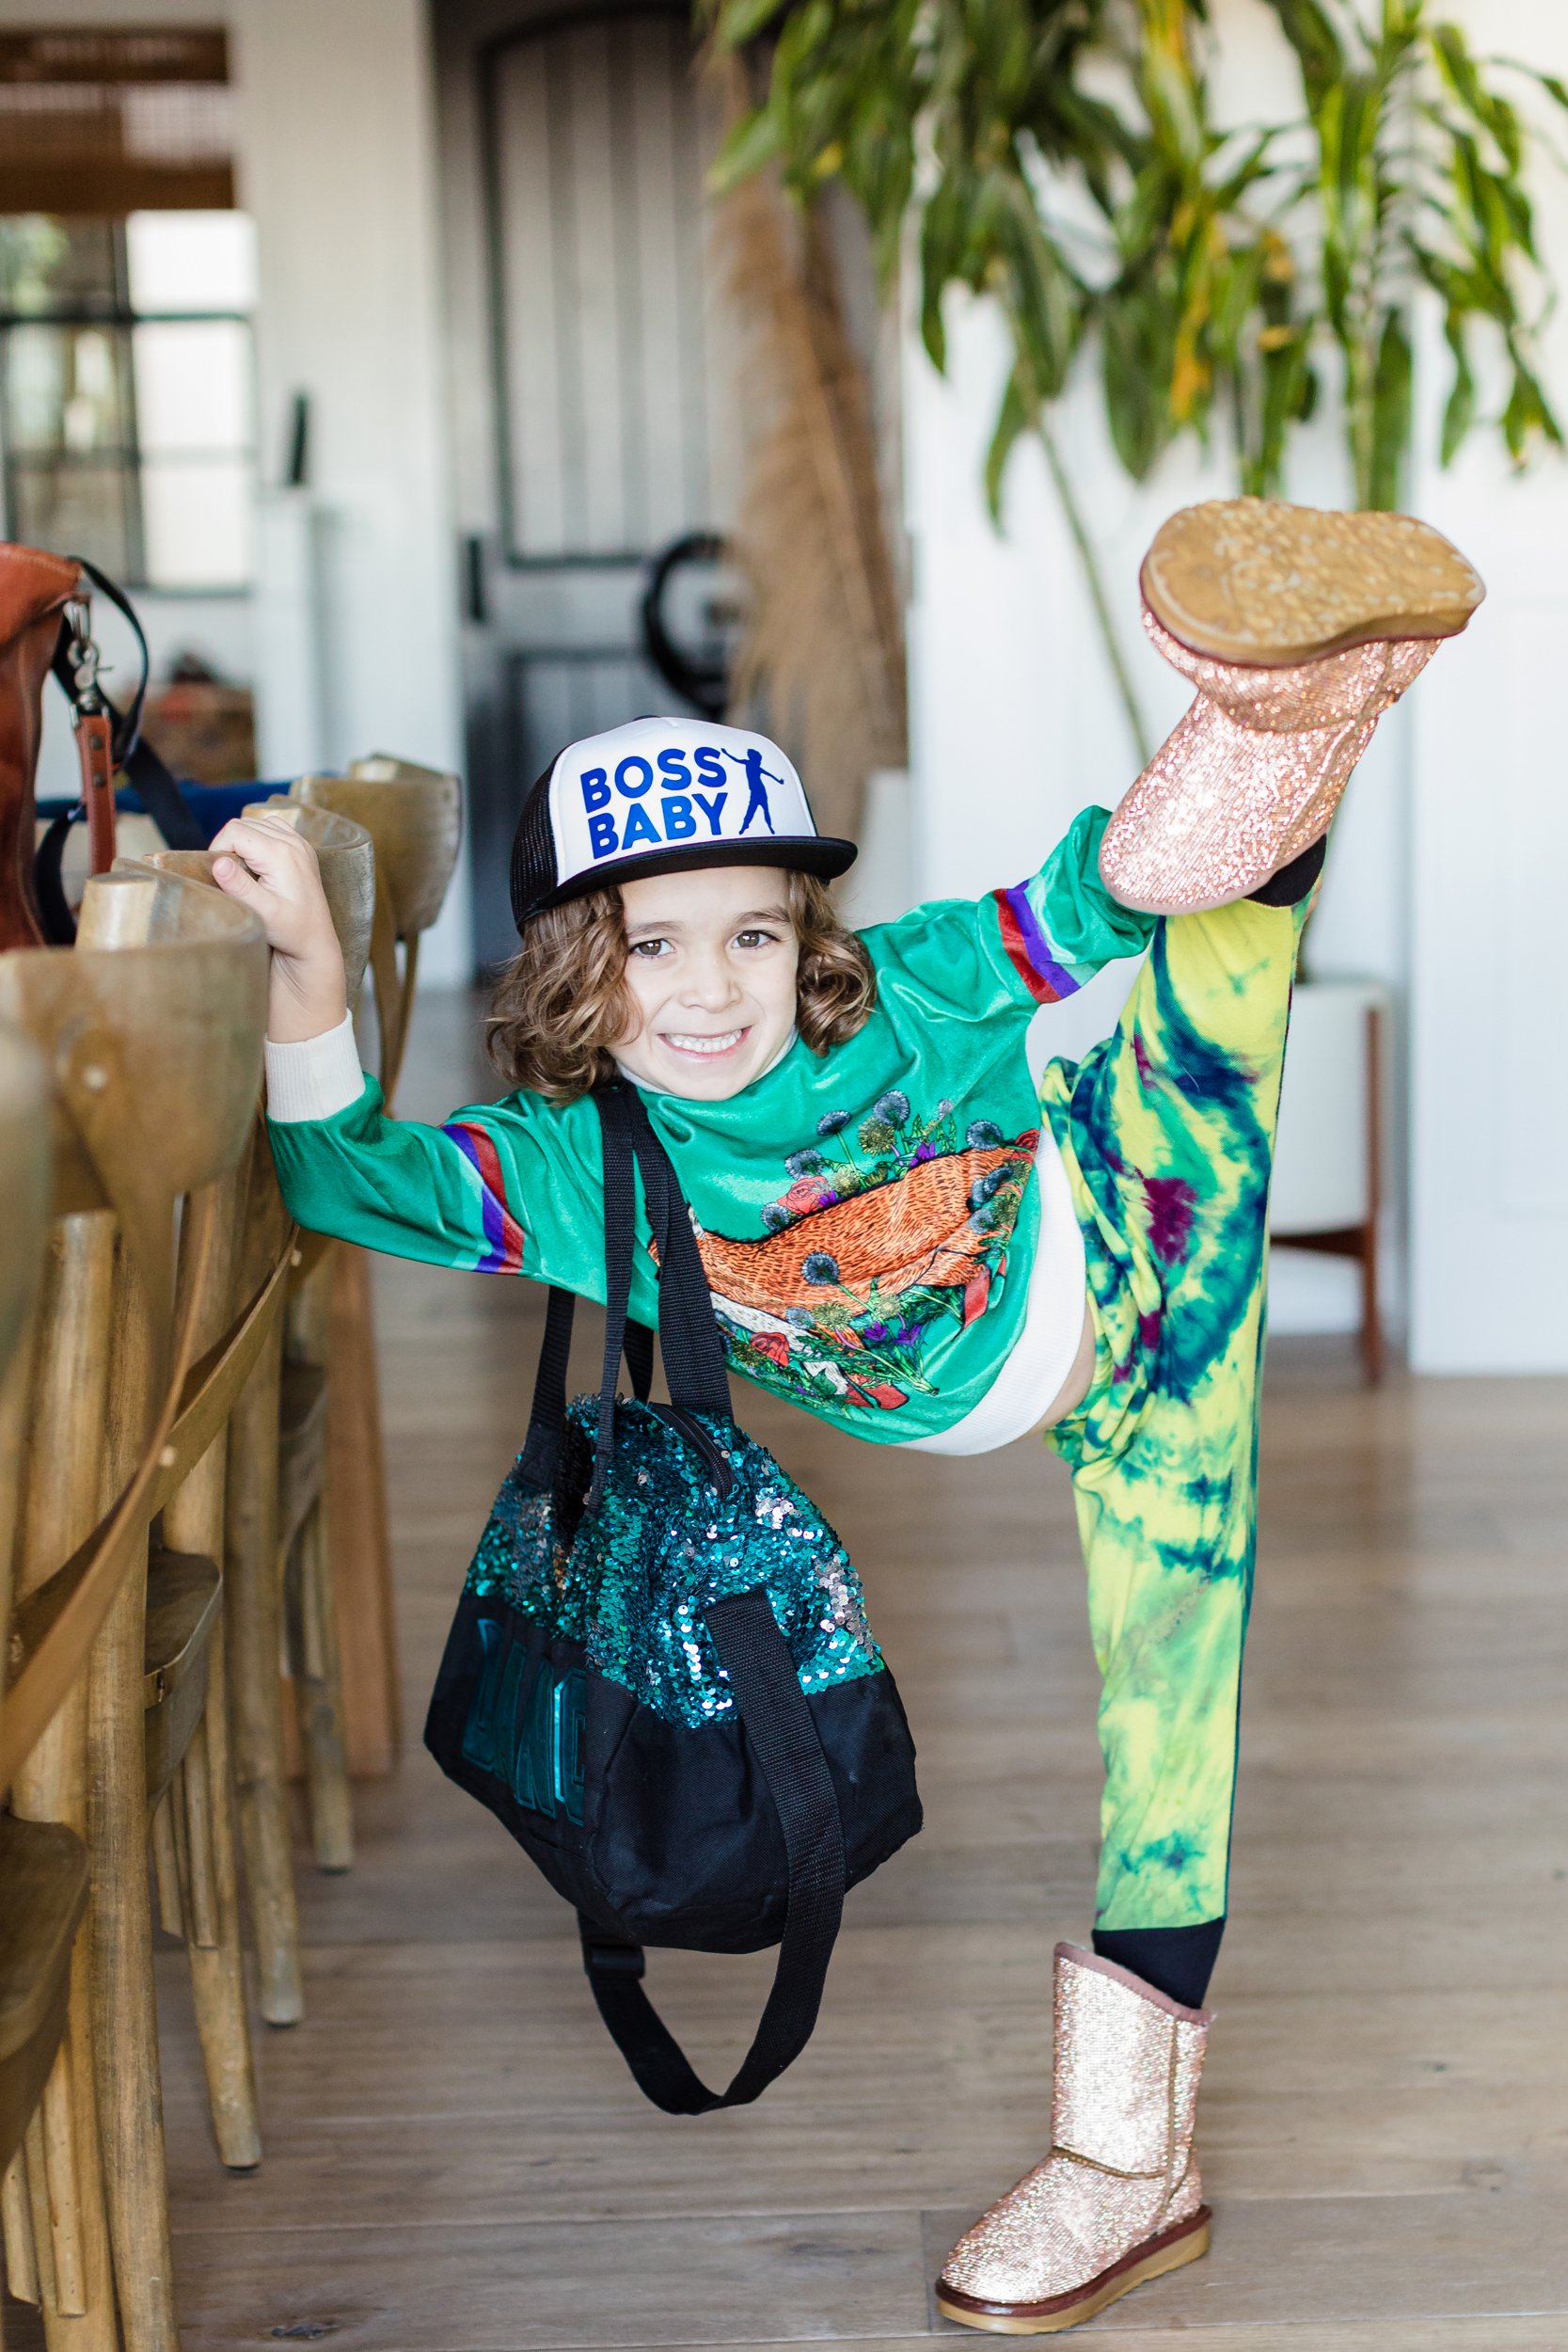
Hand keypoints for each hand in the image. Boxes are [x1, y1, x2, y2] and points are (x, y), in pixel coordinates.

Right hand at [211, 814, 348, 1042]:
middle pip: (244, 824)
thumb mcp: (262, 912)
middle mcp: (293, 842)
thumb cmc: (291, 931)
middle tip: (229, 876)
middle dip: (229, 845)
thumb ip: (240, 887)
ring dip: (243, 841)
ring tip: (243, 871)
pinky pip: (271, 828)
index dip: (218, 848)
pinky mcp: (301, 848)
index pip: (235, 831)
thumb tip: (219, 863)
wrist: (317, 941)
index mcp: (281, 854)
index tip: (218, 873)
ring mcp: (300, 843)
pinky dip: (258, 839)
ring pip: (257, 823)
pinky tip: (257, 864)